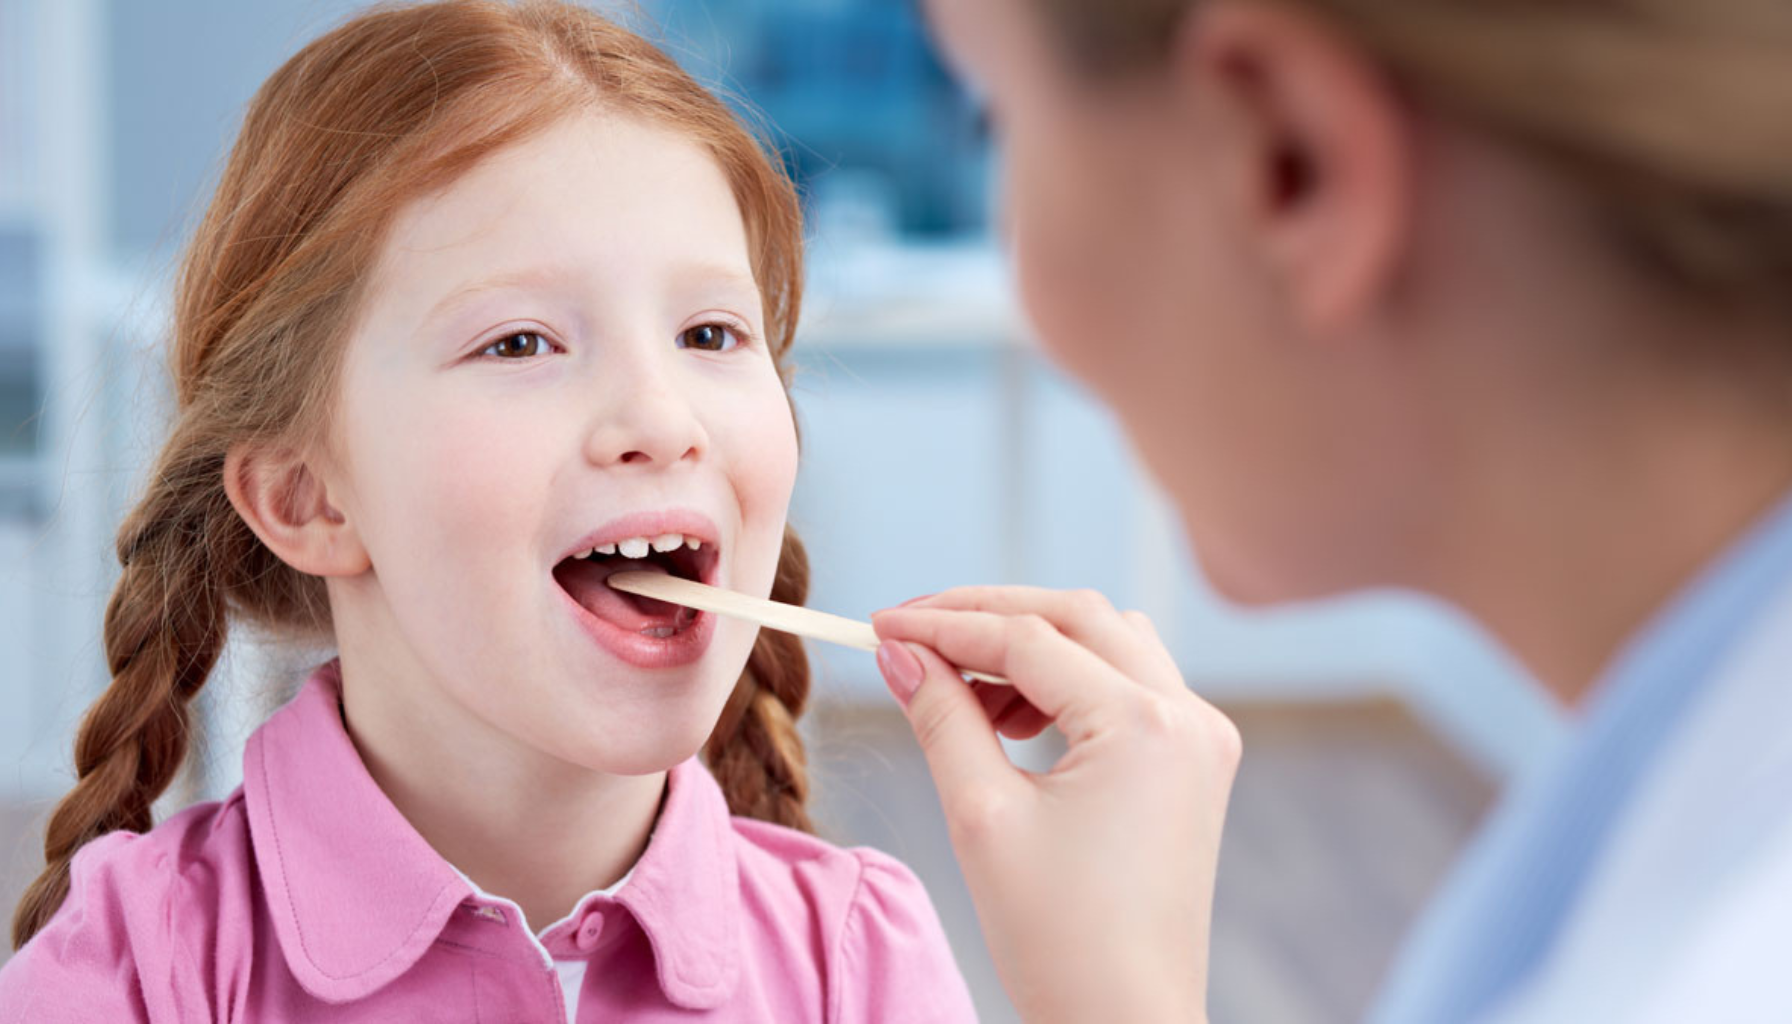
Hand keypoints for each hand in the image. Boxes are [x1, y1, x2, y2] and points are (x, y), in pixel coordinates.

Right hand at [872, 587, 1239, 1023]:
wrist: (1125, 1023)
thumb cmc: (1057, 939)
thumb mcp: (981, 817)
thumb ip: (941, 716)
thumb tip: (900, 652)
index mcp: (1142, 726)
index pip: (1029, 639)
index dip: (945, 625)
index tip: (880, 625)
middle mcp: (1186, 716)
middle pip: (1077, 618)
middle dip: (989, 616)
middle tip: (913, 633)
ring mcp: (1200, 737)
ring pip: (1108, 641)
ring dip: (1032, 644)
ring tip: (962, 688)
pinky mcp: (1195, 762)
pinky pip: (1129, 685)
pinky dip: (1069, 681)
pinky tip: (1013, 718)